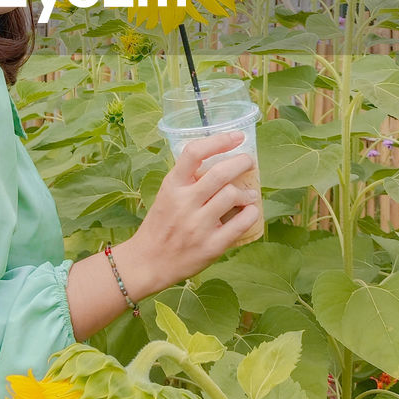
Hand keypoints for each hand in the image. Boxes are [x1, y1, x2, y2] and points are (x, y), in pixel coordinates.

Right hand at [124, 131, 263, 295]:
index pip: (194, 153)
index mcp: (172, 185)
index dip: (219, 140)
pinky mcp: (211, 246)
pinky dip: (251, 213)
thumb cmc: (160, 224)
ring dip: (247, 192)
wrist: (148, 262)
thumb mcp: (166, 194)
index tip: (236, 136)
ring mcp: (198, 225)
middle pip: (220, 172)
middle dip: (242, 162)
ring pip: (232, 195)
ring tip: (249, 194)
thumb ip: (188, 179)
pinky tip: (250, 211)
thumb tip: (221, 161)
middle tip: (248, 162)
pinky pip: (240, 224)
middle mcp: (184, 203)